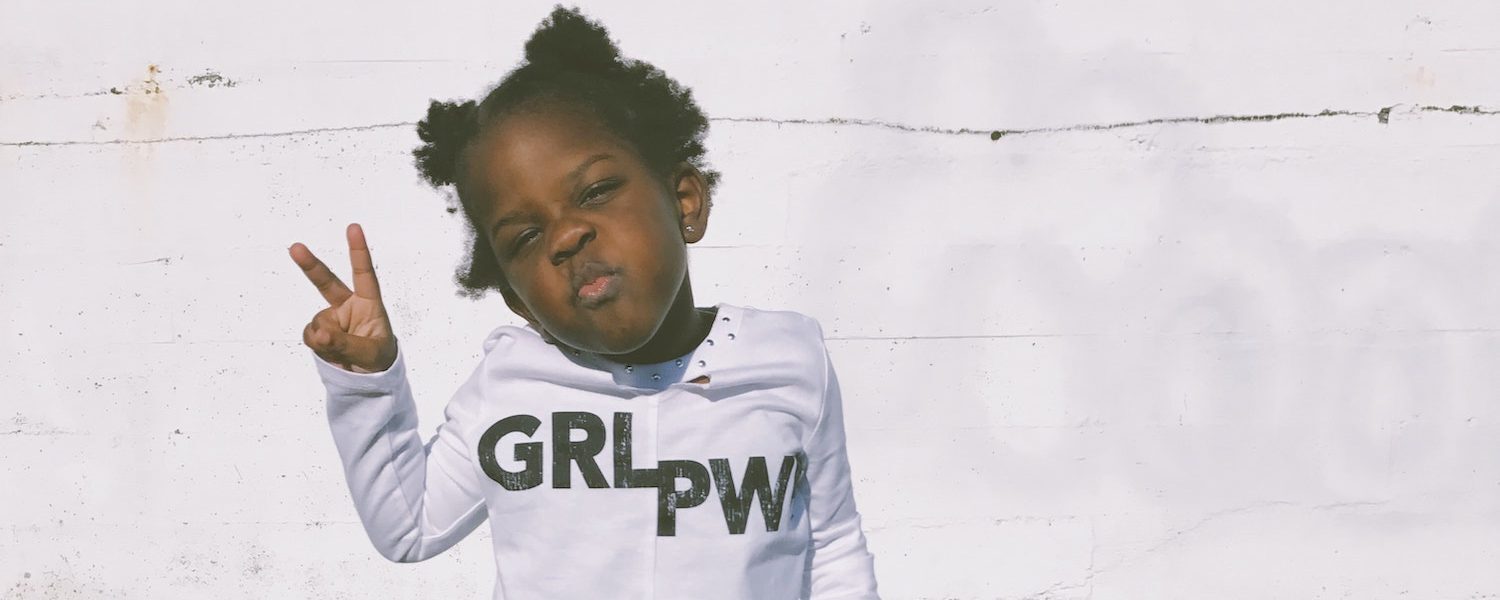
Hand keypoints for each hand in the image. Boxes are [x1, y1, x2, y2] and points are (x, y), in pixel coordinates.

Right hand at [289, 223, 398, 372]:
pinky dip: (318, 345)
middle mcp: (348, 306)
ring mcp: (331, 319)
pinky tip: (331, 352)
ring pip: (318, 323)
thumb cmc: (378, 360)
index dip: (358, 251)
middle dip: (310, 265)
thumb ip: (345, 344)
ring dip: (326, 339)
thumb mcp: (369, 353)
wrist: (368, 379)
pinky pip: (310, 335)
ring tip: (343, 352)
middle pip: (326, 282)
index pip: (364, 274)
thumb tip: (320, 335)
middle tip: (296, 247)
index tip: (353, 228)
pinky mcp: (319, 332)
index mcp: (369, 304)